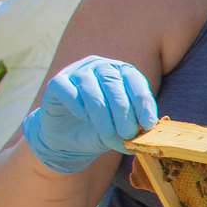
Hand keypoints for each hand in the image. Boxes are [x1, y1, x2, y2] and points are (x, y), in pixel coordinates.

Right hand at [20, 56, 158, 173]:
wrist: (69, 139)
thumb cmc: (101, 130)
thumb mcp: (122, 133)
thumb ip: (135, 131)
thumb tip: (150, 138)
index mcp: (122, 73)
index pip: (136, 81)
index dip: (143, 103)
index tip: (148, 124)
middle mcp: (101, 67)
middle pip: (113, 83)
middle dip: (123, 110)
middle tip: (128, 133)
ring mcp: (77, 71)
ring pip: (90, 87)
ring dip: (101, 112)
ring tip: (107, 132)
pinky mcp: (57, 83)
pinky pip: (67, 90)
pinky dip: (77, 105)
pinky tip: (84, 118)